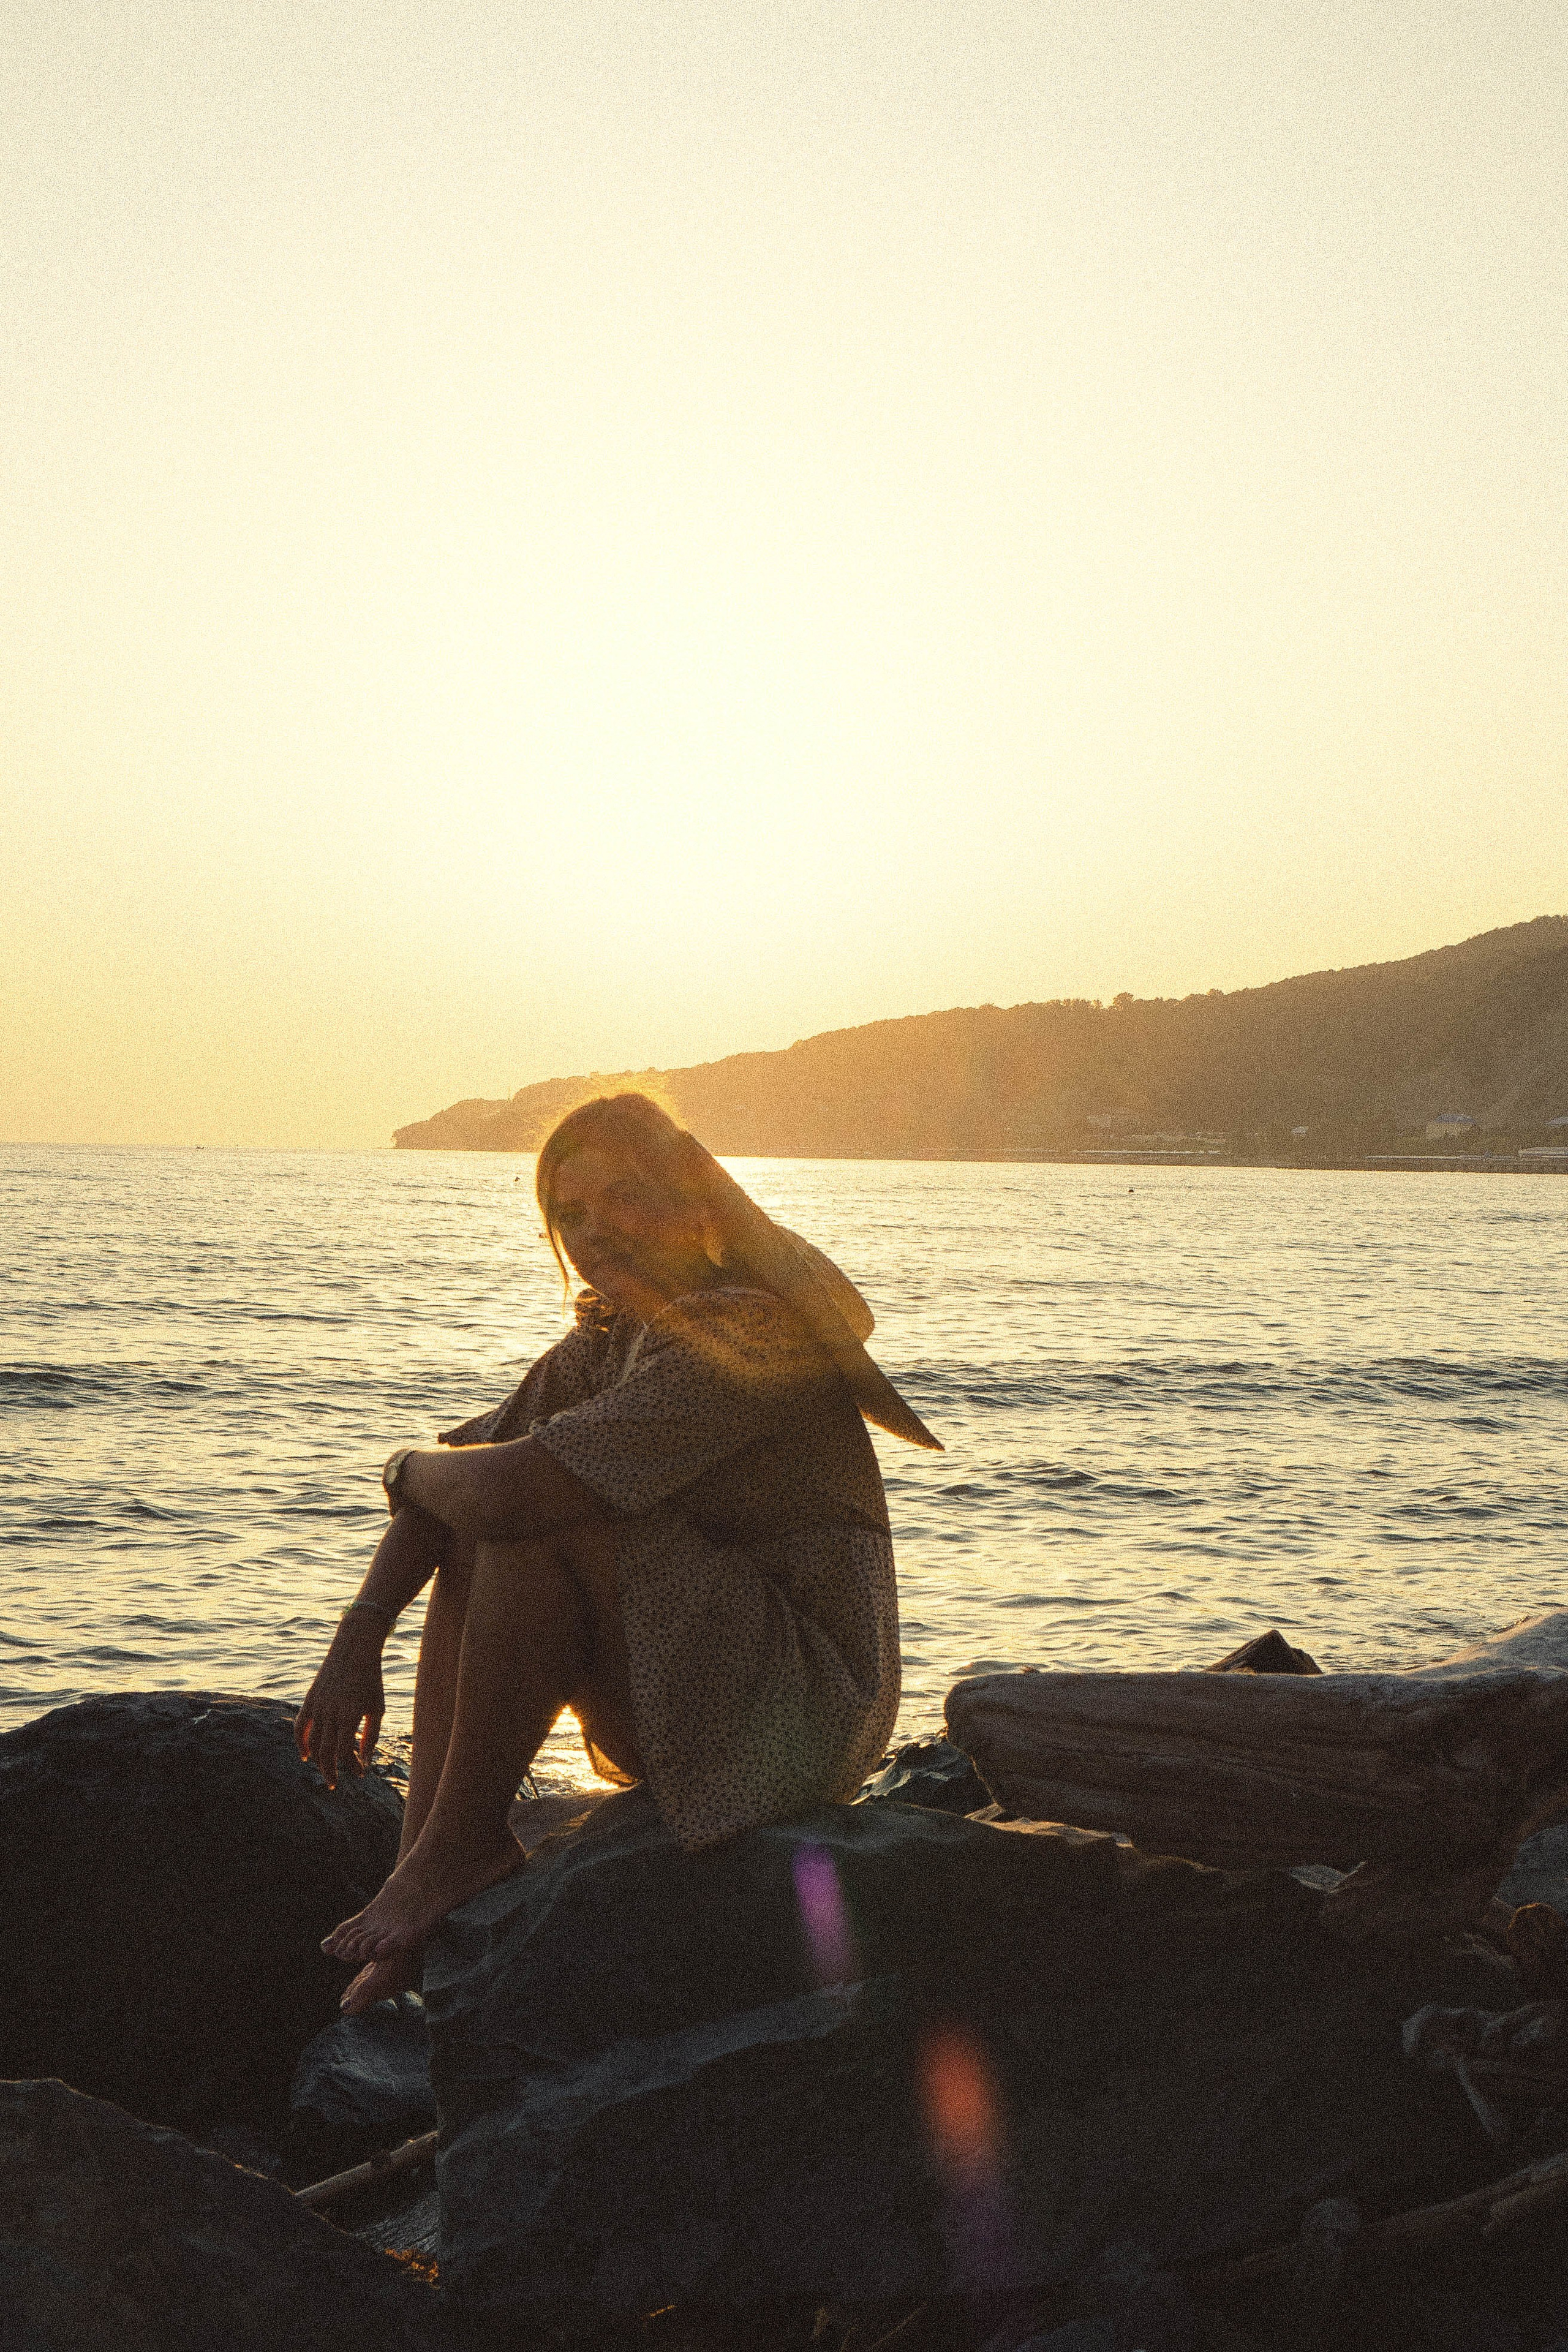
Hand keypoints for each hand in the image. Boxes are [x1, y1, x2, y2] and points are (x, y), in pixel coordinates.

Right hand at [294, 1615, 385, 1790]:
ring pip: (312, 1743)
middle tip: (335, 1784)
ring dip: (318, 1761)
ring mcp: (318, 1706)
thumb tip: (365, 1760)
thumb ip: (372, 1735)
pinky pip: (299, 1727)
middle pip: (326, 1752)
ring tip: (327, 1770)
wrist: (355, 1648)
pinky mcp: (309, 1700)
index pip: (346, 1751)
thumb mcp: (378, 1706)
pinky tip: (305, 1756)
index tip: (361, 1772)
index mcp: (351, 1714)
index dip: (352, 1766)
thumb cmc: (371, 1679)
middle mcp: (331, 1712)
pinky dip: (300, 1743)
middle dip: (331, 1772)